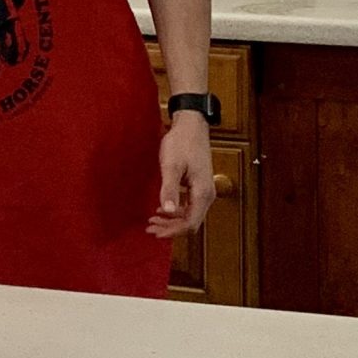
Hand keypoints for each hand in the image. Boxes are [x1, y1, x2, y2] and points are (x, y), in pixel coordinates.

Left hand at [146, 114, 214, 239]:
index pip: (190, 223)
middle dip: (171, 229)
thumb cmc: (182, 142)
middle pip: (191, 223)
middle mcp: (207, 194)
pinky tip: (162, 209)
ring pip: (190, 215)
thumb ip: (170, 189)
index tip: (156, 232)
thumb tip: (168, 210)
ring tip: (153, 221)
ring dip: (172, 221)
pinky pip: (189, 206)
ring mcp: (204, 190)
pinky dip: (176, 212)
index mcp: (202, 192)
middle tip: (150, 229)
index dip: (172, 231)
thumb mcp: (171, 165)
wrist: (191, 125)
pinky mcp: (199, 185)